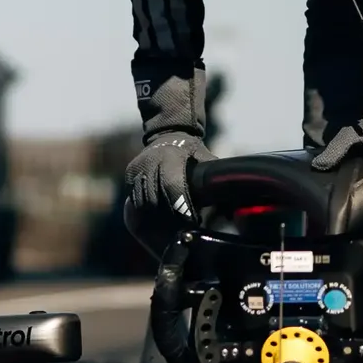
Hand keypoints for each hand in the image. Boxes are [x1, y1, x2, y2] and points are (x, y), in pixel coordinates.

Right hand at [124, 131, 209, 251]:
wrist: (168, 133)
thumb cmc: (193, 152)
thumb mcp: (206, 160)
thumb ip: (216, 181)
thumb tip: (232, 210)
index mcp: (170, 157)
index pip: (172, 185)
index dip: (181, 205)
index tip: (191, 221)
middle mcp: (149, 162)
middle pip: (154, 198)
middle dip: (168, 215)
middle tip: (182, 228)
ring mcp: (136, 169)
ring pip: (142, 202)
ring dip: (155, 216)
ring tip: (170, 225)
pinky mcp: (130, 176)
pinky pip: (134, 200)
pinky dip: (146, 211)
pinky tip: (158, 217)